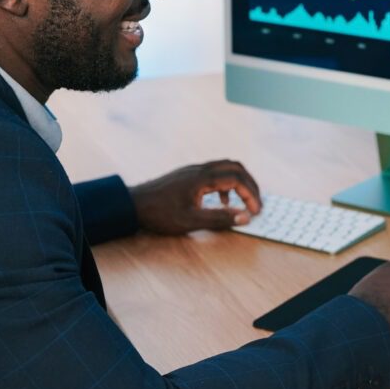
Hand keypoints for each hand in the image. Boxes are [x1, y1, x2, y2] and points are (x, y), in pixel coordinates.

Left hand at [128, 159, 261, 234]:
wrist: (132, 204)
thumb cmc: (159, 214)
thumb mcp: (190, 221)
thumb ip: (219, 218)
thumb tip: (245, 217)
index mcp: (203, 178)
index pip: (237, 180)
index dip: (251, 195)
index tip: (256, 211)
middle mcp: (200, 169)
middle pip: (236, 167)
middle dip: (251, 184)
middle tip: (257, 202)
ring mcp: (194, 169)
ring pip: (226, 167)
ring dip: (239, 182)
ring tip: (243, 202)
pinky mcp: (188, 174)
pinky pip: (216, 172)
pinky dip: (226, 183)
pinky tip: (221, 201)